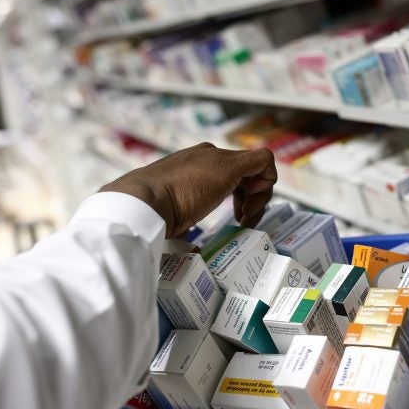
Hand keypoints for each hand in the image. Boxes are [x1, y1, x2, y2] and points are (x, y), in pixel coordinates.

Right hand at [100, 142, 276, 237]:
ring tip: (245, 218)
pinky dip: (267, 182)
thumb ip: (183, 222)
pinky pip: (264, 161)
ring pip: (258, 168)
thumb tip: (192, 251)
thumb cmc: (150, 215)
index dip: (242, 196)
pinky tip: (251, 205)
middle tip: (243, 221)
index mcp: (193, 165)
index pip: (230, 175)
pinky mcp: (229, 166)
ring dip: (259, 197)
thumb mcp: (171, 214)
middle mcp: (208, 156)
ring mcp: (218, 159)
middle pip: (246, 172)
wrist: (142, 203)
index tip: (237, 217)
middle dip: (252, 198)